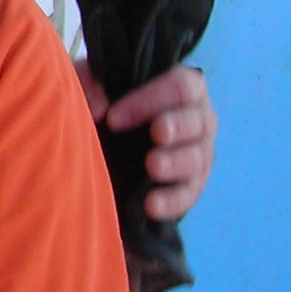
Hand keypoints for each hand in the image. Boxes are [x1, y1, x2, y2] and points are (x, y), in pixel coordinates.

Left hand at [75, 60, 216, 220]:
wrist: (107, 141)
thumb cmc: (106, 103)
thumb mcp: (93, 86)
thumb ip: (91, 86)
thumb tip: (98, 107)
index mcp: (182, 87)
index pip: (180, 86)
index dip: (150, 100)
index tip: (114, 119)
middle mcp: (198, 117)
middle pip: (197, 120)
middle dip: (176, 126)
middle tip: (157, 133)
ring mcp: (198, 152)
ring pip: (197, 157)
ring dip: (176, 162)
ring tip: (153, 166)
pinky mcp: (192, 185)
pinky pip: (189, 194)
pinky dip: (172, 200)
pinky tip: (151, 205)